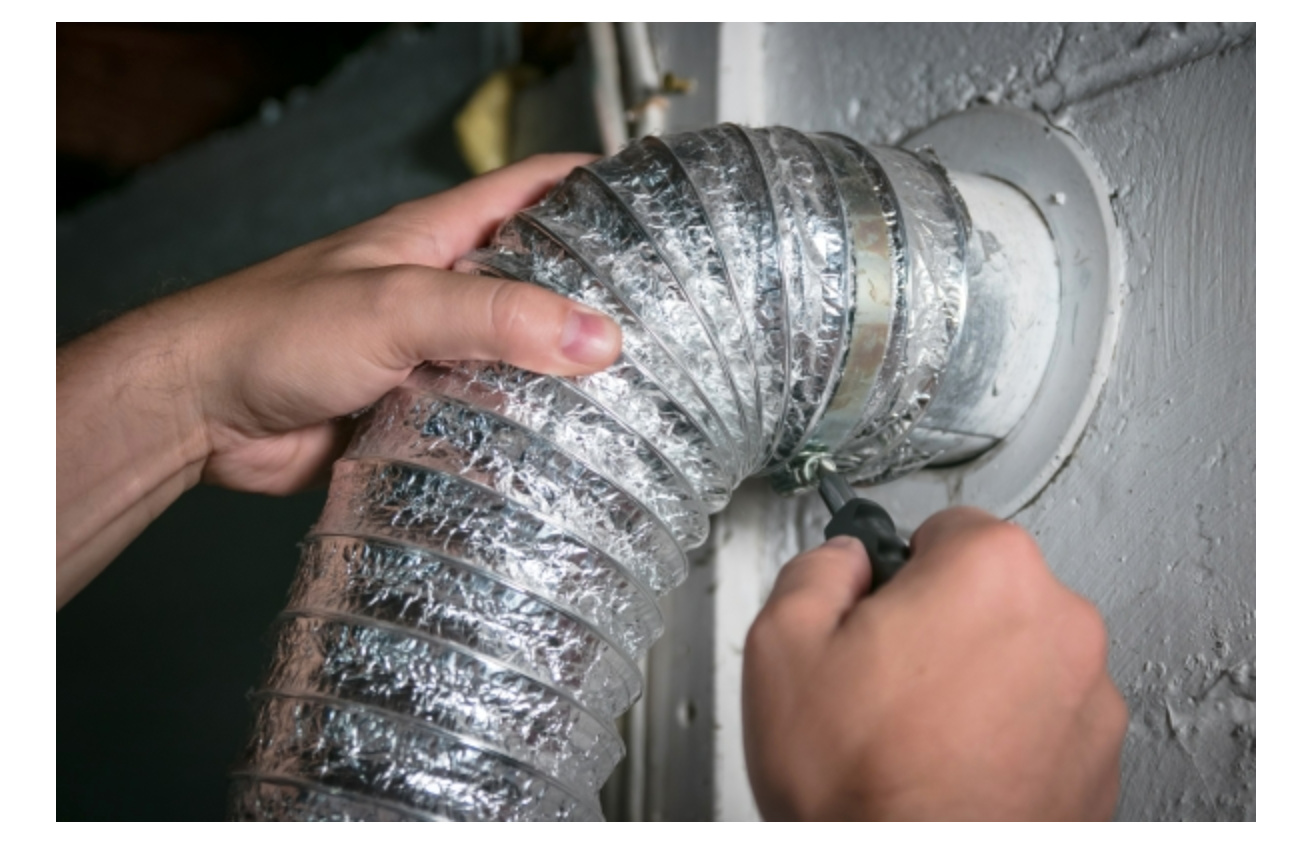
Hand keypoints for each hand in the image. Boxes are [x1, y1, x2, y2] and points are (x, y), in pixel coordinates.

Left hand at [57, 154, 617, 605]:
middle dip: (595, 299)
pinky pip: (485, 417)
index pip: (537, 189)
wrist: (202, 410)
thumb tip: (594, 337)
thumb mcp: (398, 305)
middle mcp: (442, 289)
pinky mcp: (418, 411)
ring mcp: (431, 352)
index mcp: (440, 236)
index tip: (658, 209)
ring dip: (560, 377)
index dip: (599, 187)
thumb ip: (495, 316)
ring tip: (630, 397)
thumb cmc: (274, 329)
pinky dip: (518, 432)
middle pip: (539, 281)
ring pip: (516, 357)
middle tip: (662, 325)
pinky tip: (555, 451)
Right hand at [742, 507, 1126, 820]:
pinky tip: (954, 767)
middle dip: (941, 622)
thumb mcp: (781, 644)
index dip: (898, 569)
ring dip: (978, 680)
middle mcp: (1060, 624)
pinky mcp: (1100, 764)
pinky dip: (1008, 736)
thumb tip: (842, 562)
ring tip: (918, 734)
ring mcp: (1091, 699)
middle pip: (990, 591)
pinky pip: (1046, 721)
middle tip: (886, 680)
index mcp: (991, 570)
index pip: (946, 528)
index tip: (880, 608)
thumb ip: (817, 568)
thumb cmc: (858, 783)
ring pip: (1020, 657)